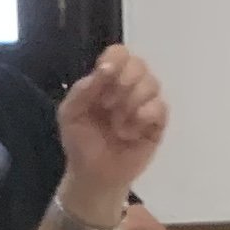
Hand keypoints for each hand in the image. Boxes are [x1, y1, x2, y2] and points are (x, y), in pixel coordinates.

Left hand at [55, 47, 168, 210]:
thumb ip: (82, 90)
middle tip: (107, 104)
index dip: (116, 59)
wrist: (93, 176)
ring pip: (152, 83)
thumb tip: (105, 69)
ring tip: (117, 124)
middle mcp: (129, 87)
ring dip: (130, 103)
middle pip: (139, 64)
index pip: (120, 53)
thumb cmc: (81, 143)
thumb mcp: (70, 114)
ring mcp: (145, 104)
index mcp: (107, 80)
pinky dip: (143, 117)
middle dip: (123, 82)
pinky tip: (130, 132)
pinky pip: (160, 107)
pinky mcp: (157, 124)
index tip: (105, 73)